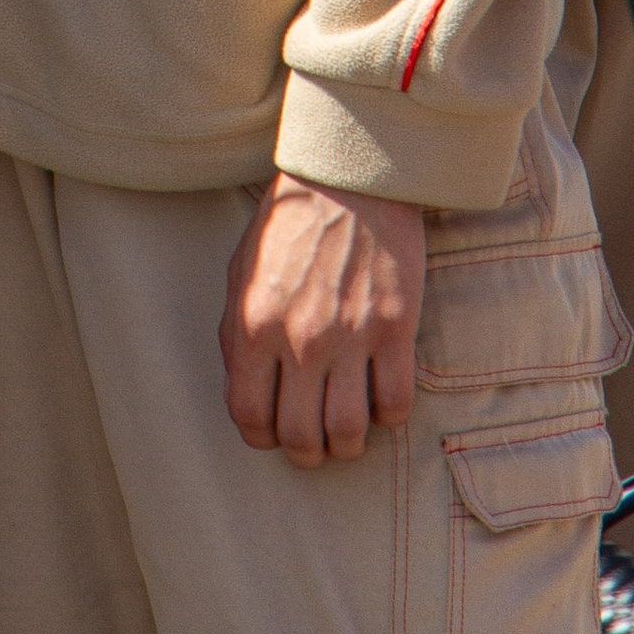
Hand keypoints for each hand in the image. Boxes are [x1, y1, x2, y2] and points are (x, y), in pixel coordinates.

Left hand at [220, 173, 424, 467]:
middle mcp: (301, 339)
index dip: (259, 436)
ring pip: (349, 430)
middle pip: (301, 435)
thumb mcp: (242, 271)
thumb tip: (244, 387)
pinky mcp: (397, 327)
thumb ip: (237, 332)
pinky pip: (395, 401)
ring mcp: (351, 336)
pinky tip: (380, 402)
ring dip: (347, 446)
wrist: (348, 179)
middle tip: (312, 446)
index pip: (249, 414)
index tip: (270, 435)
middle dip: (305, 453)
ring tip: (346, 436)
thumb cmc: (289, 224)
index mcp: (255, 324)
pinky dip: (388, 416)